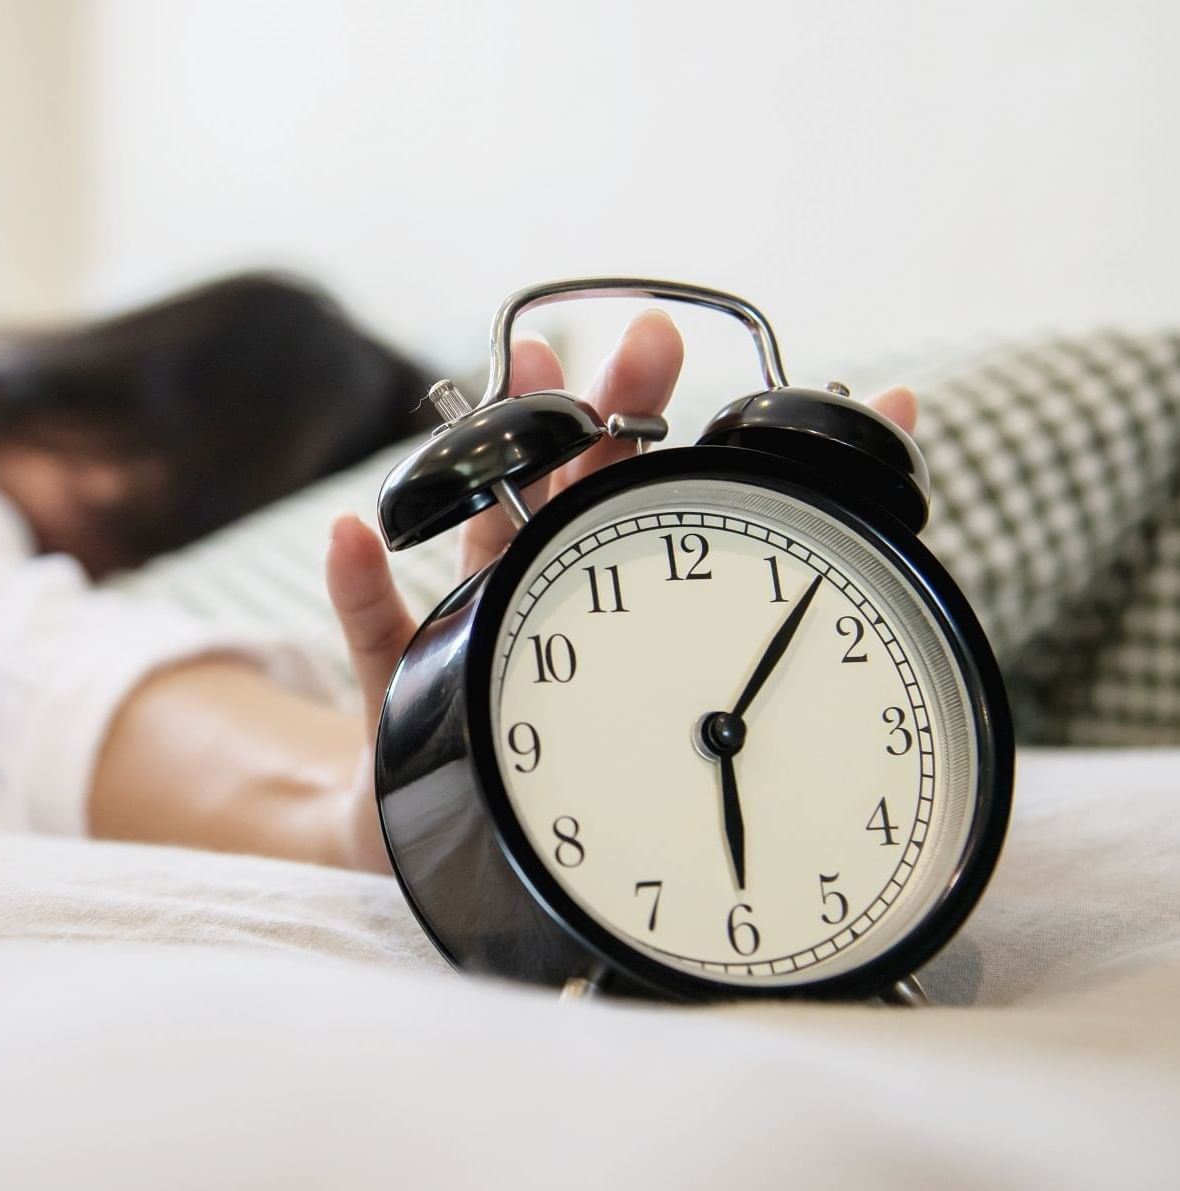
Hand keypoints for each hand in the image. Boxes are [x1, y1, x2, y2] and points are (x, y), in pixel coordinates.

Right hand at [323, 313, 917, 873]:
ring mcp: (456, 636)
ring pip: (474, 533)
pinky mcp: (399, 691)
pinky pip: (374, 635)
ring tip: (494, 389)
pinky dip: (358, 583)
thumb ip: (746, 655)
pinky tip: (353, 538)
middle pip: (560, 487)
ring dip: (482, 452)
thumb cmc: (557, 782)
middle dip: (593, 404)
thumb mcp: (661, 734)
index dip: (642, 415)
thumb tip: (837, 596)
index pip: (623, 492)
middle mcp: (526, 597)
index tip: (663, 341)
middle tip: (639, 342)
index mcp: (593, 601)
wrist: (447, 849)